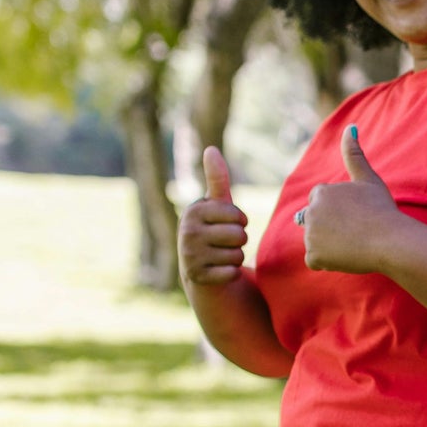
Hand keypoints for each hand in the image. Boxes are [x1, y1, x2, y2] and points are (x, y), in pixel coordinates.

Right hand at [178, 145, 248, 289]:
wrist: (197, 266)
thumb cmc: (212, 228)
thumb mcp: (216, 204)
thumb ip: (217, 178)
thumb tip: (210, 149)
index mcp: (194, 211)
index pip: (237, 216)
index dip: (240, 221)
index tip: (228, 223)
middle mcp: (187, 232)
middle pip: (239, 236)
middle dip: (239, 240)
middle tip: (224, 242)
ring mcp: (190, 256)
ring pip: (237, 255)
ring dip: (235, 257)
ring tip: (220, 255)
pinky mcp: (196, 277)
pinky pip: (231, 273)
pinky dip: (231, 273)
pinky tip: (219, 270)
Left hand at [300, 125, 404, 273]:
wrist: (390, 240)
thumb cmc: (382, 209)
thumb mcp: (368, 179)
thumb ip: (354, 155)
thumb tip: (350, 127)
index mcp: (321, 192)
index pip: (320, 204)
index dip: (339, 212)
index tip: (356, 216)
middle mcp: (311, 211)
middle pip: (316, 223)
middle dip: (330, 228)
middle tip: (356, 231)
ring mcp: (311, 234)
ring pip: (316, 242)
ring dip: (330, 245)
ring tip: (354, 244)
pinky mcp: (313, 255)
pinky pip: (316, 261)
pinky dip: (328, 262)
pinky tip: (347, 256)